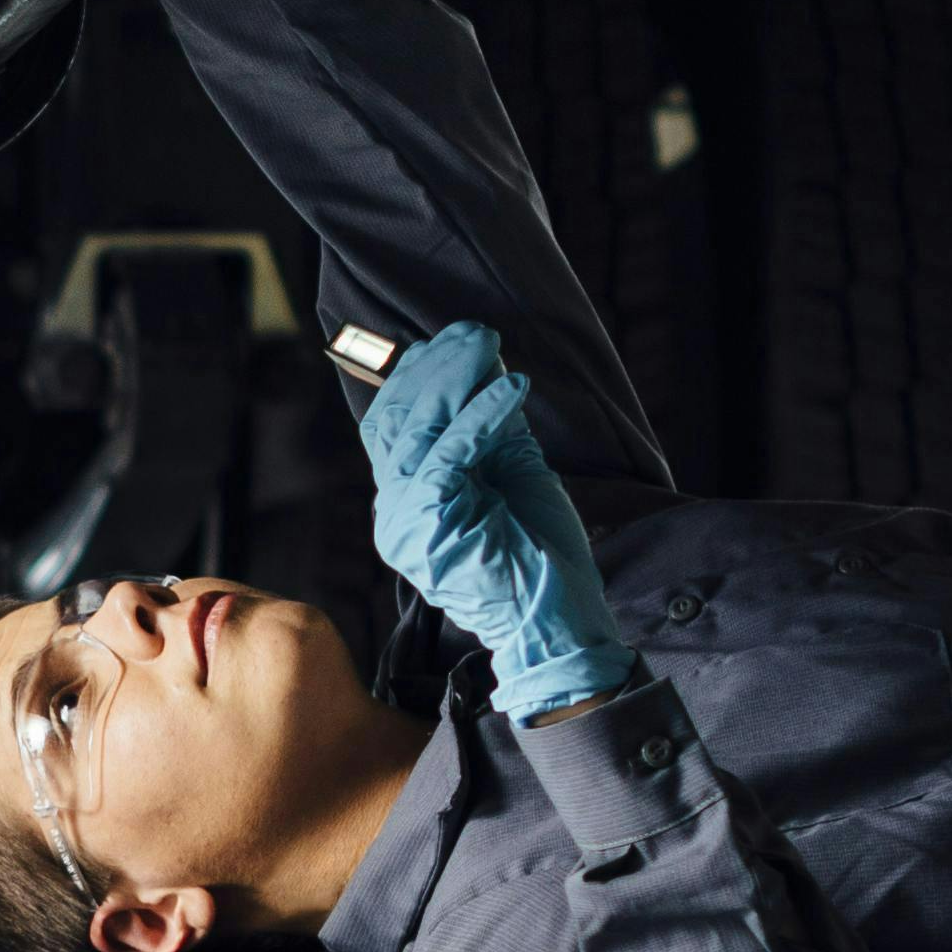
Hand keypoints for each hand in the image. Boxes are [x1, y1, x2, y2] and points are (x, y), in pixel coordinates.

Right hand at [355, 320, 634, 717]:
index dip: (418, 373)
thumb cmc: (539, 554)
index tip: (457, 337)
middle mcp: (394, 511)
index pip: (392, 423)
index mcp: (406, 501)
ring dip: (454, 377)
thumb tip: (487, 363)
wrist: (558, 620)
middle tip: (474, 332)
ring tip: (488, 344)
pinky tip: (514, 387)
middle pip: (394, 417)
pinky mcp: (429, 526)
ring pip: (415, 428)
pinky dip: (481, 413)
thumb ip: (492, 424)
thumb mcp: (512, 471)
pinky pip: (450, 453)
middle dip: (433, 365)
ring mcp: (404, 521)